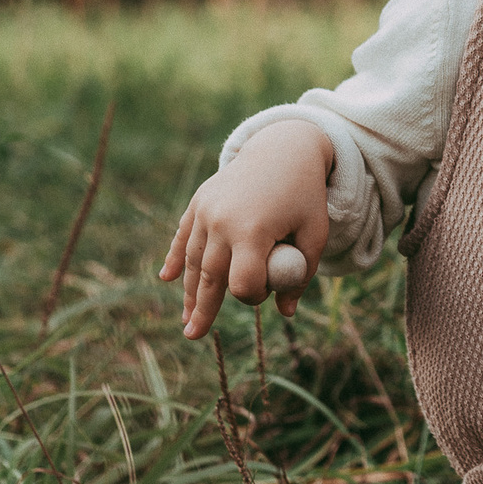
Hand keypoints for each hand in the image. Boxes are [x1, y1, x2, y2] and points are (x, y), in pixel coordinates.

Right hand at [159, 121, 335, 335]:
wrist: (284, 148)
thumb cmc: (305, 195)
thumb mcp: (314, 233)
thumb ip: (302, 274)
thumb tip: (285, 312)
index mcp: (254, 230)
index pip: (243, 282)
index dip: (254, 296)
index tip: (266, 293)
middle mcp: (223, 220)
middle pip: (210, 276)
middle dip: (203, 309)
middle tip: (193, 336)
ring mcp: (207, 209)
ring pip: (194, 259)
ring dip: (189, 290)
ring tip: (188, 319)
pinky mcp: (199, 200)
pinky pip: (184, 234)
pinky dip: (177, 256)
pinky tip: (167, 277)